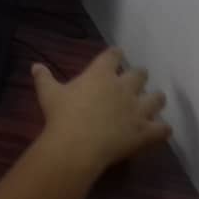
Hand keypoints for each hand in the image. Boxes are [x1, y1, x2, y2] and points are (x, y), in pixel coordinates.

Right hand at [32, 48, 170, 173]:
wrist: (77, 144)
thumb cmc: (62, 115)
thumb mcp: (48, 93)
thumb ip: (44, 78)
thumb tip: (35, 65)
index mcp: (101, 74)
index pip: (113, 56)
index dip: (116, 54)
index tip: (117, 54)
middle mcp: (124, 87)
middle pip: (140, 74)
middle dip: (139, 76)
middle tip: (136, 80)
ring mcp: (138, 109)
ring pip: (157, 99)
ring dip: (155, 99)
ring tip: (153, 102)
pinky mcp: (146, 131)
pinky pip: (163, 128)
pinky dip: (162, 129)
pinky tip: (160, 130)